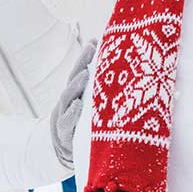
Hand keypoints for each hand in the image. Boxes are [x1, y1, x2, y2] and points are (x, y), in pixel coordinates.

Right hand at [50, 39, 96, 167]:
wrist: (65, 152)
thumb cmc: (85, 126)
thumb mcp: (95, 108)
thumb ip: (104, 92)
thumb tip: (127, 73)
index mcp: (78, 93)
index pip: (82, 70)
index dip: (87, 55)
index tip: (96, 39)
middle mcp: (70, 100)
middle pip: (74, 77)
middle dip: (82, 62)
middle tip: (91, 48)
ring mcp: (64, 115)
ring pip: (68, 96)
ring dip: (75, 85)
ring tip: (84, 75)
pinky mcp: (65, 133)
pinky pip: (67, 122)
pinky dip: (72, 113)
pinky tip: (78, 105)